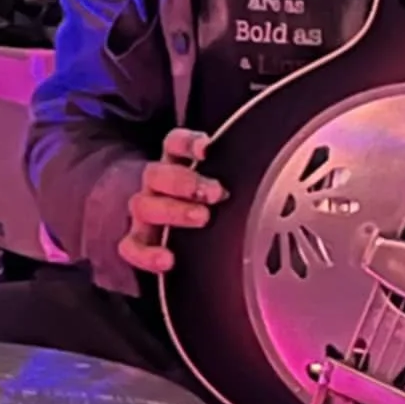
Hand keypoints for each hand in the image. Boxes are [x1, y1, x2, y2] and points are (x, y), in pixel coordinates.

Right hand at [119, 127, 225, 274]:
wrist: (181, 236)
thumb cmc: (209, 205)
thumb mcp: (222, 186)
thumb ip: (236, 178)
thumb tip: (273, 172)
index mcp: (175, 164)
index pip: (174, 144)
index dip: (187, 143)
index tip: (206, 149)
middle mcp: (156, 186)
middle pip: (156, 174)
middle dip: (185, 181)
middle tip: (214, 192)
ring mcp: (144, 214)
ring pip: (143, 206)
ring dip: (173, 211)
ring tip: (202, 218)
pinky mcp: (138, 242)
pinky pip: (132, 247)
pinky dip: (147, 254)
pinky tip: (168, 260)